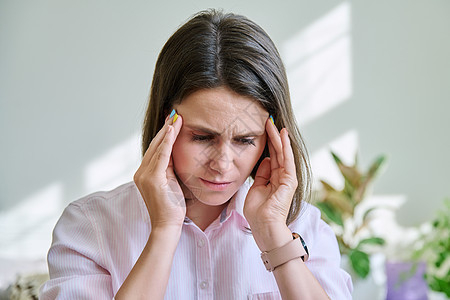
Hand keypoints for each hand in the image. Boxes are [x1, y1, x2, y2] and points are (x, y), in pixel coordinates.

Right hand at [134, 112, 184, 229]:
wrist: (167, 225)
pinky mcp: (152, 179)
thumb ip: (169, 168)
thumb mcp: (170, 182)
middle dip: (166, 129)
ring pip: (158, 147)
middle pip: (155, 145)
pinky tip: (172, 130)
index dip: (164, 135)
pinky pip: (161, 156)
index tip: (172, 122)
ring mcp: (145, 175)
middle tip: (175, 114)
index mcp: (144, 173)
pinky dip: (167, 142)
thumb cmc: (171, 207)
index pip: (155, 149)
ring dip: (168, 131)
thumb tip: (173, 152)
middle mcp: (141, 172)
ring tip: (177, 118)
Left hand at [243, 118, 297, 233]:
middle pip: (277, 152)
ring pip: (282, 153)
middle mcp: (282, 177)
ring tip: (272, 123)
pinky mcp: (289, 180)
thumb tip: (265, 160)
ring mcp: (287, 178)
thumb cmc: (258, 213)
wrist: (264, 227)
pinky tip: (282, 134)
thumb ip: (261, 174)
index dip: (267, 143)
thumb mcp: (256, 188)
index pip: (271, 157)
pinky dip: (285, 146)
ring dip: (278, 137)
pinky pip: (287, 159)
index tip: (262, 130)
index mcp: (273, 179)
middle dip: (272, 136)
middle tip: (267, 121)